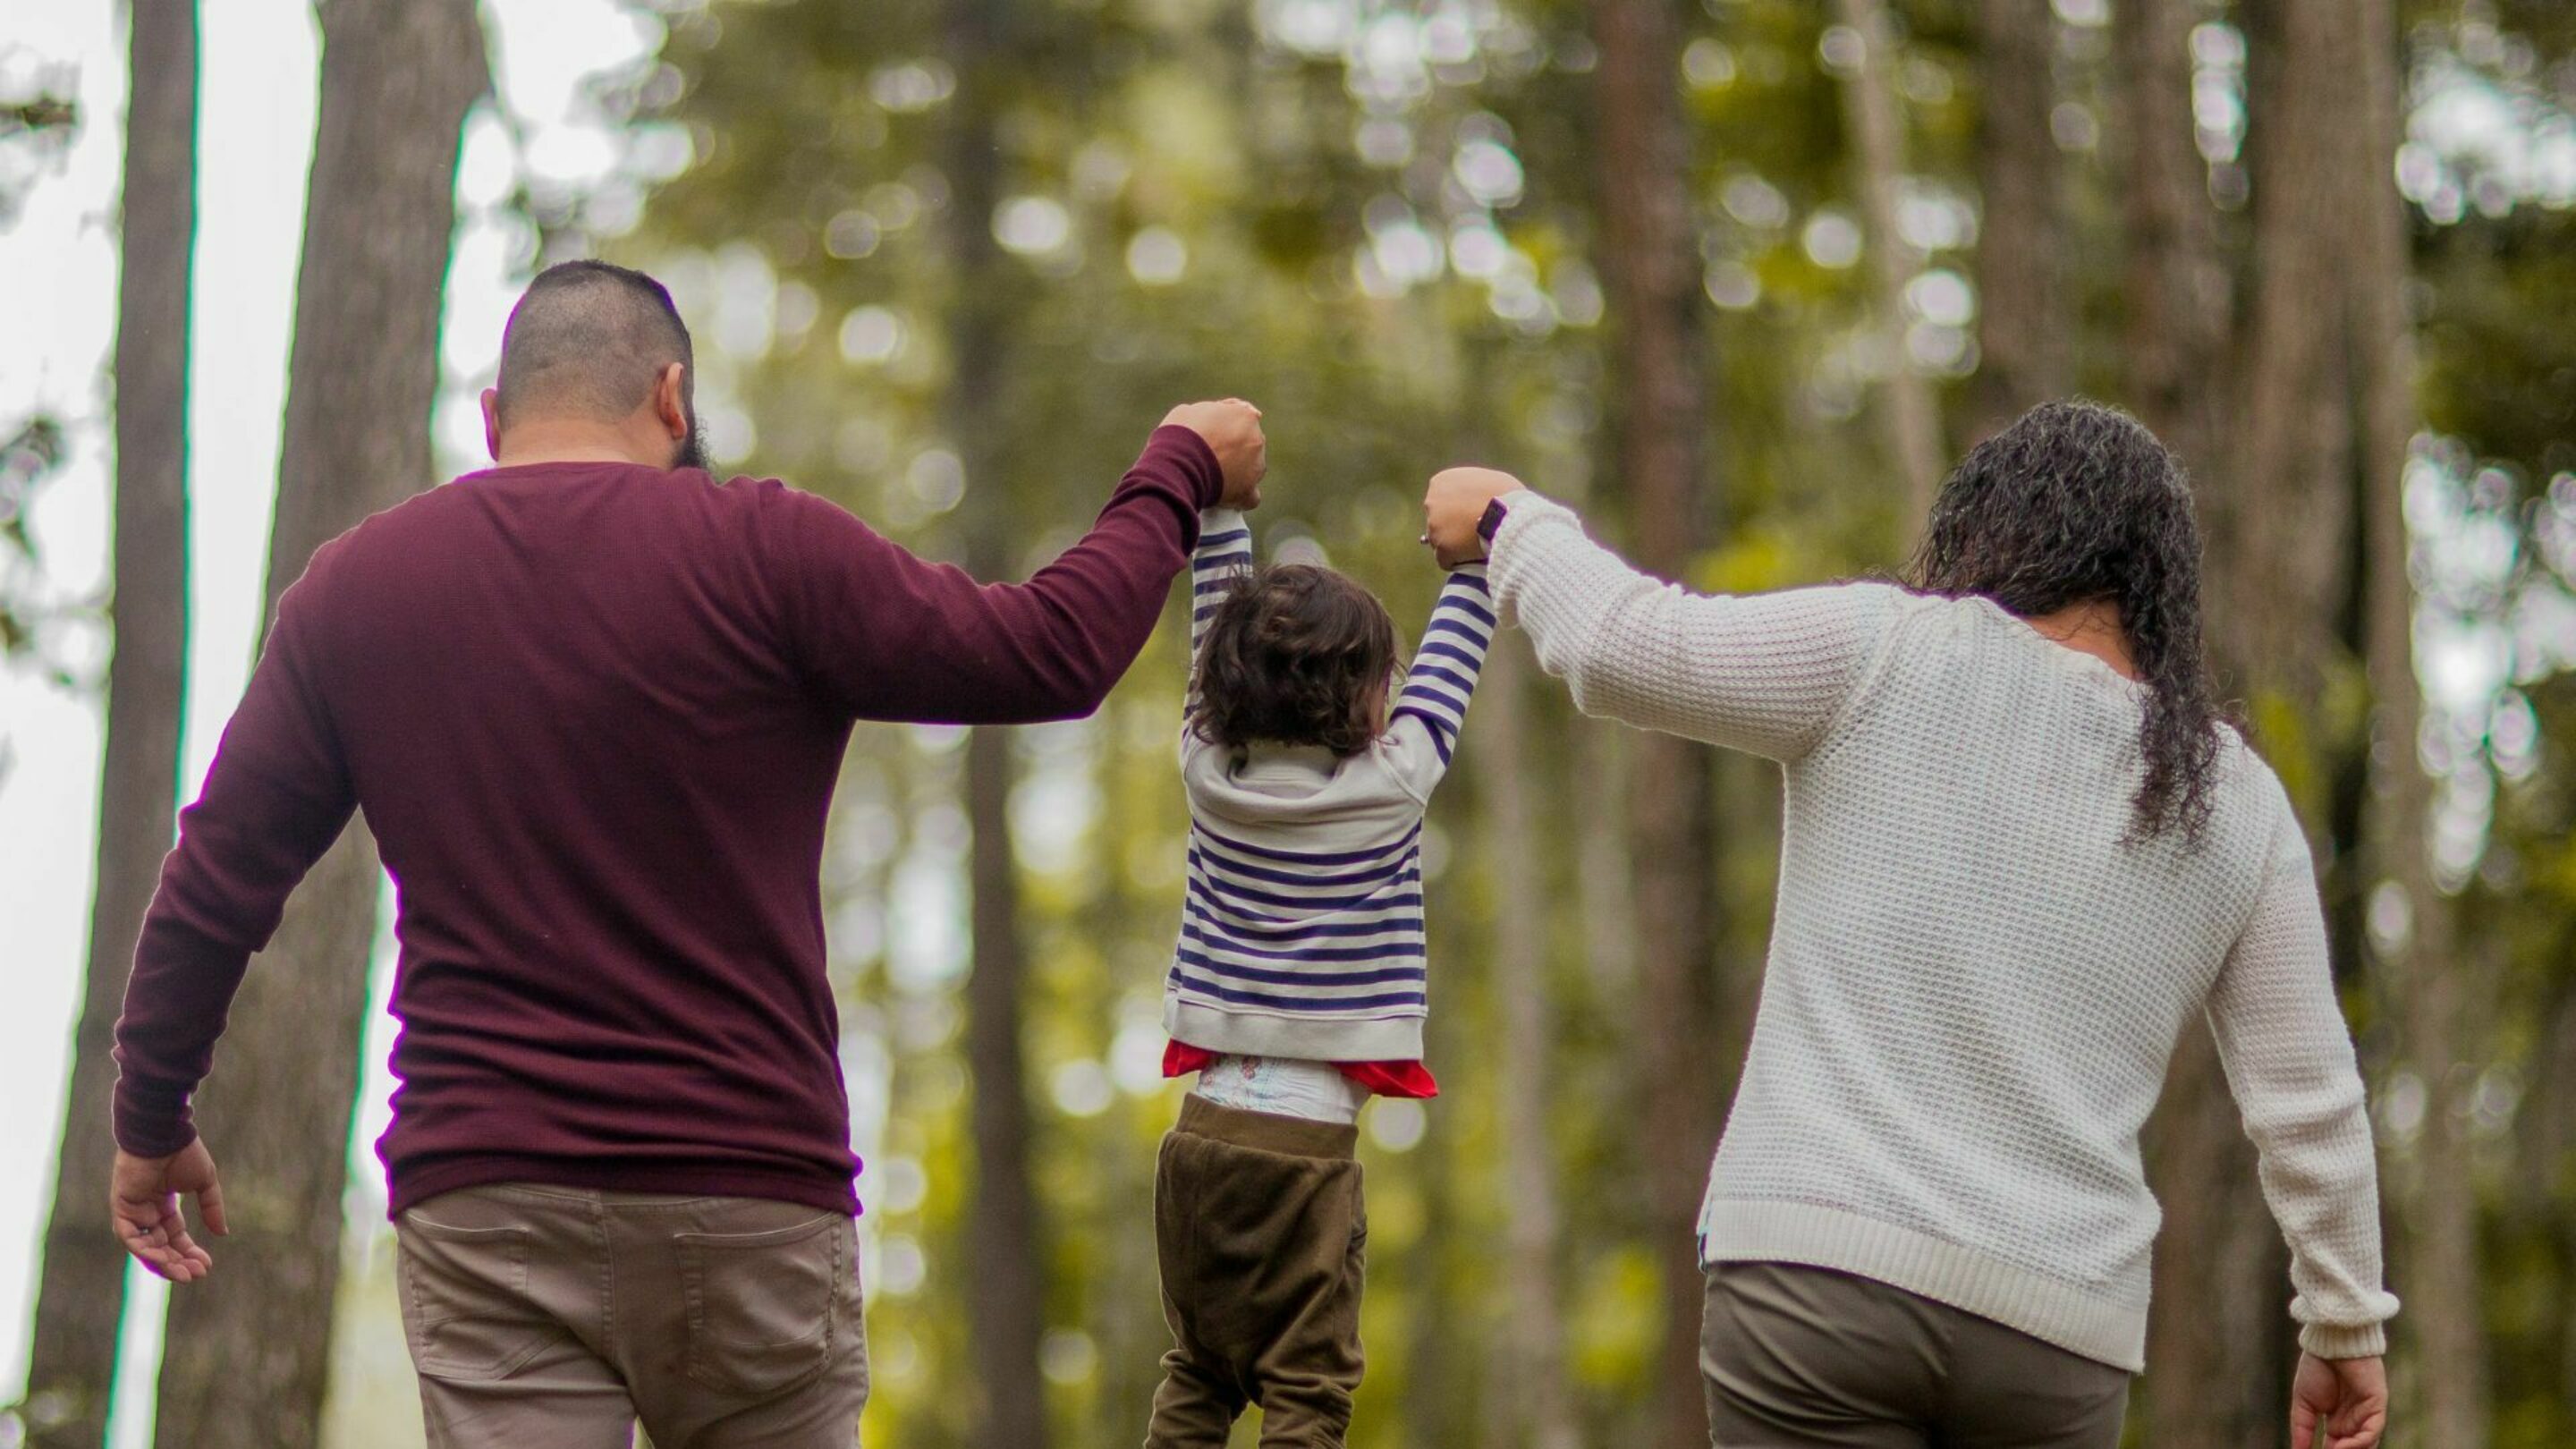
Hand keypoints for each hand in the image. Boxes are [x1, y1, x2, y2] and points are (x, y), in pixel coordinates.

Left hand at [111, 1140, 226, 1283]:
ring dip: (163, 1262)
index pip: (175, 1236)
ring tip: (184, 1273)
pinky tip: (163, 1259)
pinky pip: (130, 1236)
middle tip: (196, 1274)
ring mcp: (133, 1210)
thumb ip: (212, 1208)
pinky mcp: (121, 1207)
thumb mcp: (205, 1183)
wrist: (164, 1134)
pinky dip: (144, 1249)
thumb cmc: (184, 1152)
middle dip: (178, 1262)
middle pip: (160, 1245)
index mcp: (164, 1205)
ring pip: (145, 1246)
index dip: (190, 1251)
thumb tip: (222, 1233)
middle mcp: (146, 1211)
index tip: (207, 1265)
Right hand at [1161, 399, 1266, 509]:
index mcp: (1245, 416)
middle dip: (1234, 450)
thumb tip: (1210, 420)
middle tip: (1208, 457)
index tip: (1211, 434)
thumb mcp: (1190, 411)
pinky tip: (1226, 499)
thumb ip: (1209, 414)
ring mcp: (1256, 466)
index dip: (1225, 427)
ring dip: (1237, 473)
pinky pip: (1250, 497)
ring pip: (1251, 470)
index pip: (1242, 419)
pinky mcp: (1248, 490)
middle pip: (1249, 444)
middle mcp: (1257, 439)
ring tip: (1212, 478)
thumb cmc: (1180, 434)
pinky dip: (1240, 498)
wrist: (1176, 462)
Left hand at [1423, 465, 1525, 568]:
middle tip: (1473, 533)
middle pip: (1438, 521)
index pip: (1443, 500)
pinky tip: (1474, 559)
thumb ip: (1473, 489)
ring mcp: (1433, 527)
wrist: (1509, 514)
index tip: (1471, 518)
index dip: (1458, 511)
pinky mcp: (1441, 549)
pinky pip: (1447, 561)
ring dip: (1456, 546)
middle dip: (1453, 528)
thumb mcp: (1487, 480)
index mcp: (1441, 481)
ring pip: (1441, 542)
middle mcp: (1431, 502)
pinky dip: (1459, 562)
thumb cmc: (1507, 494)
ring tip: (1477, 547)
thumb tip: (1477, 500)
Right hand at [2290, 1352, 2386, 1448]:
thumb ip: (2302, 1428)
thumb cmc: (2317, 1367)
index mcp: (2338, 1421)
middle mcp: (2354, 1421)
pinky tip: (2340, 1447)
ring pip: (2364, 1445)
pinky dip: (2358, 1443)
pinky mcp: (2377, 1406)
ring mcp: (2367, 1415)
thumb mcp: (2304, 1403)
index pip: (2335, 1448)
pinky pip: (2372, 1432)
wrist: (2330, 1343)